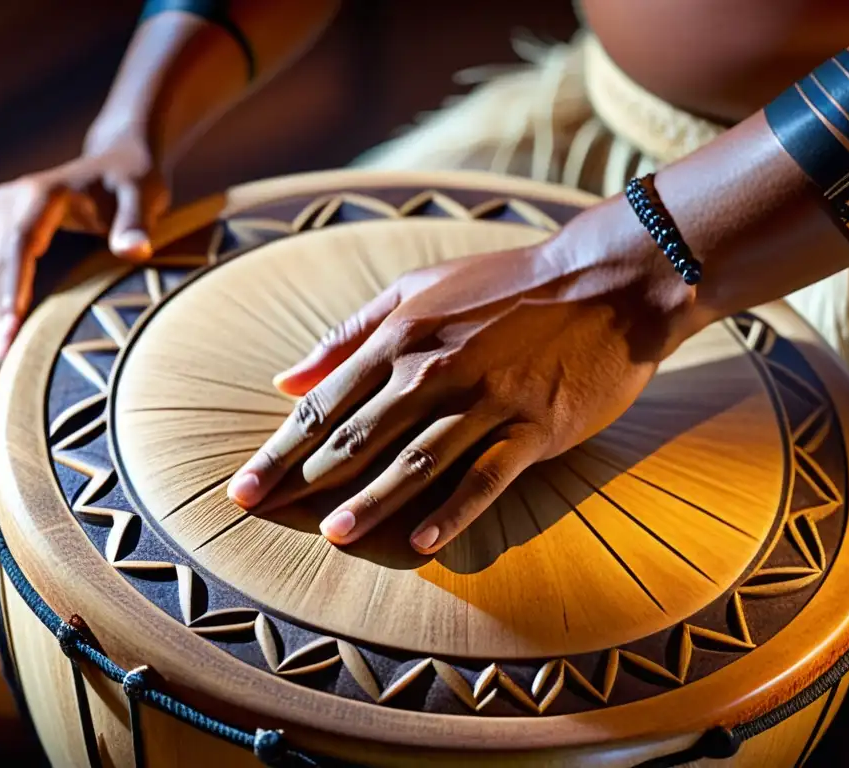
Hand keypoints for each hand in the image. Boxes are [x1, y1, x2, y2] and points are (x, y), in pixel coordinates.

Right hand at [0, 128, 168, 363]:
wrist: (118, 162)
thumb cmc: (134, 182)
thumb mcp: (144, 197)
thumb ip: (137, 224)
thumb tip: (134, 251)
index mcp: (42, 193)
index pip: (20, 242)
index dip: (14, 283)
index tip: (12, 321)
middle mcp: (11, 199)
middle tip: (5, 355)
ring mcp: (0, 213)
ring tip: (3, 355)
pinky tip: (8, 333)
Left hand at [227, 201, 700, 553]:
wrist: (605, 280)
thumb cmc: (504, 285)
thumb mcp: (418, 288)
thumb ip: (350, 333)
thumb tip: (287, 378)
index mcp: (401, 336)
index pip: (324, 405)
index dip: (279, 449)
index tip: (243, 487)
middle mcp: (434, 369)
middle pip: (357, 436)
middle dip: (304, 479)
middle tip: (264, 516)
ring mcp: (486, 400)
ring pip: (415, 460)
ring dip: (371, 501)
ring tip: (334, 536)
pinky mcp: (533, 426)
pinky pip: (486, 476)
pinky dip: (454, 510)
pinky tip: (423, 541)